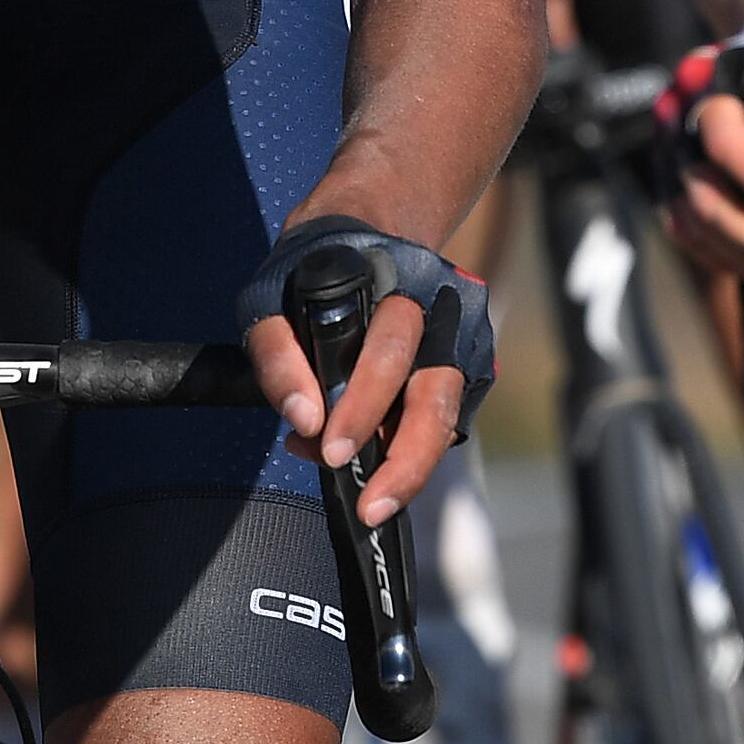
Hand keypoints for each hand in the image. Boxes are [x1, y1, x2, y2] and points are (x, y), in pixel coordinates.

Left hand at [247, 295, 472, 525]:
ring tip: (377, 504)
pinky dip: (417, 451)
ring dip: (413, 465)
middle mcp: (440, 308)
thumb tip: (303, 420)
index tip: (327, 445)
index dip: (360, 403)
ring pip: (447, 412)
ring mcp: (463, 337)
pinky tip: (383, 470)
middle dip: (397, 452)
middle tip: (364, 501)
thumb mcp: (271, 298)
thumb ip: (278, 354)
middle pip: (430, 390)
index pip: (386, 350)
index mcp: (395, 282)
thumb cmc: (313, 277)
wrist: (368, 239)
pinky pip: (449, 420)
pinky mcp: (472, 365)